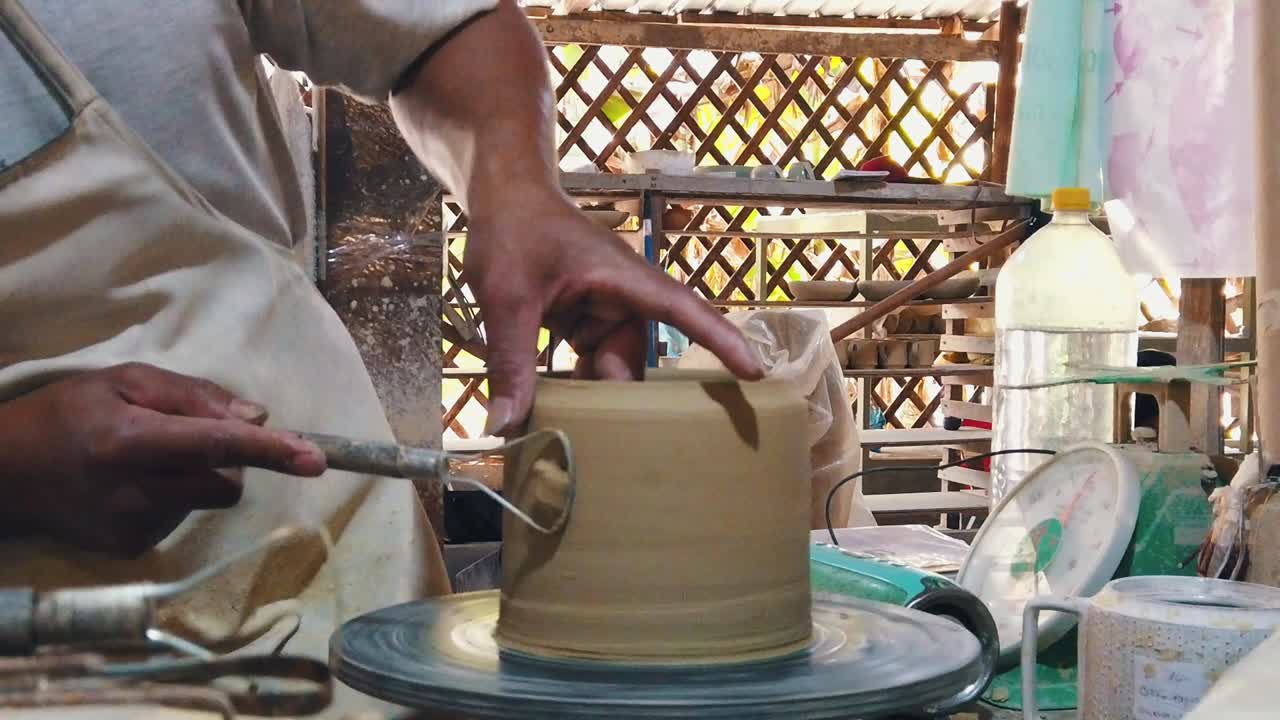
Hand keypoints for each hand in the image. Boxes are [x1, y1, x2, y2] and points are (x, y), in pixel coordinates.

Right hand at [0, 363, 324, 554]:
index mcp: (129, 440)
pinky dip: (174, 496)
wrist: (7, 474)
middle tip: (191, 437)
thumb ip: (194, 396)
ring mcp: (132, 525)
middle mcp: (133, 490)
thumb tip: (257, 417)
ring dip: (199, 476)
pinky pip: (182, 517)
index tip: (315, 458)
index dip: (270, 451)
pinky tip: (134, 485)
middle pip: (226, 482)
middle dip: (231, 460)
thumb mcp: (124, 381)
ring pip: (207, 500)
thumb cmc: (67, 414)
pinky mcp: (131, 547)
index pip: (216, 445)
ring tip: (149, 458)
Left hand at [465, 192, 762, 435]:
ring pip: (611, 367)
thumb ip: (510, 360)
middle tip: (598, 436)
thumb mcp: (506, 296)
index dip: (719, 341)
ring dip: (588, 390)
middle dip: (617, 394)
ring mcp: (605, 310)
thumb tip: (507, 424)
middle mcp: (625, 297)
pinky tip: (550, 404)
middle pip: (635, 358)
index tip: (754, 372)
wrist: (501, 194)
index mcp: (624, 278)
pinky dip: (573, 381)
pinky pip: (590, 363)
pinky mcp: (585, 321)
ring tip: (566, 423)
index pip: (683, 310)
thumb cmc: (514, 227)